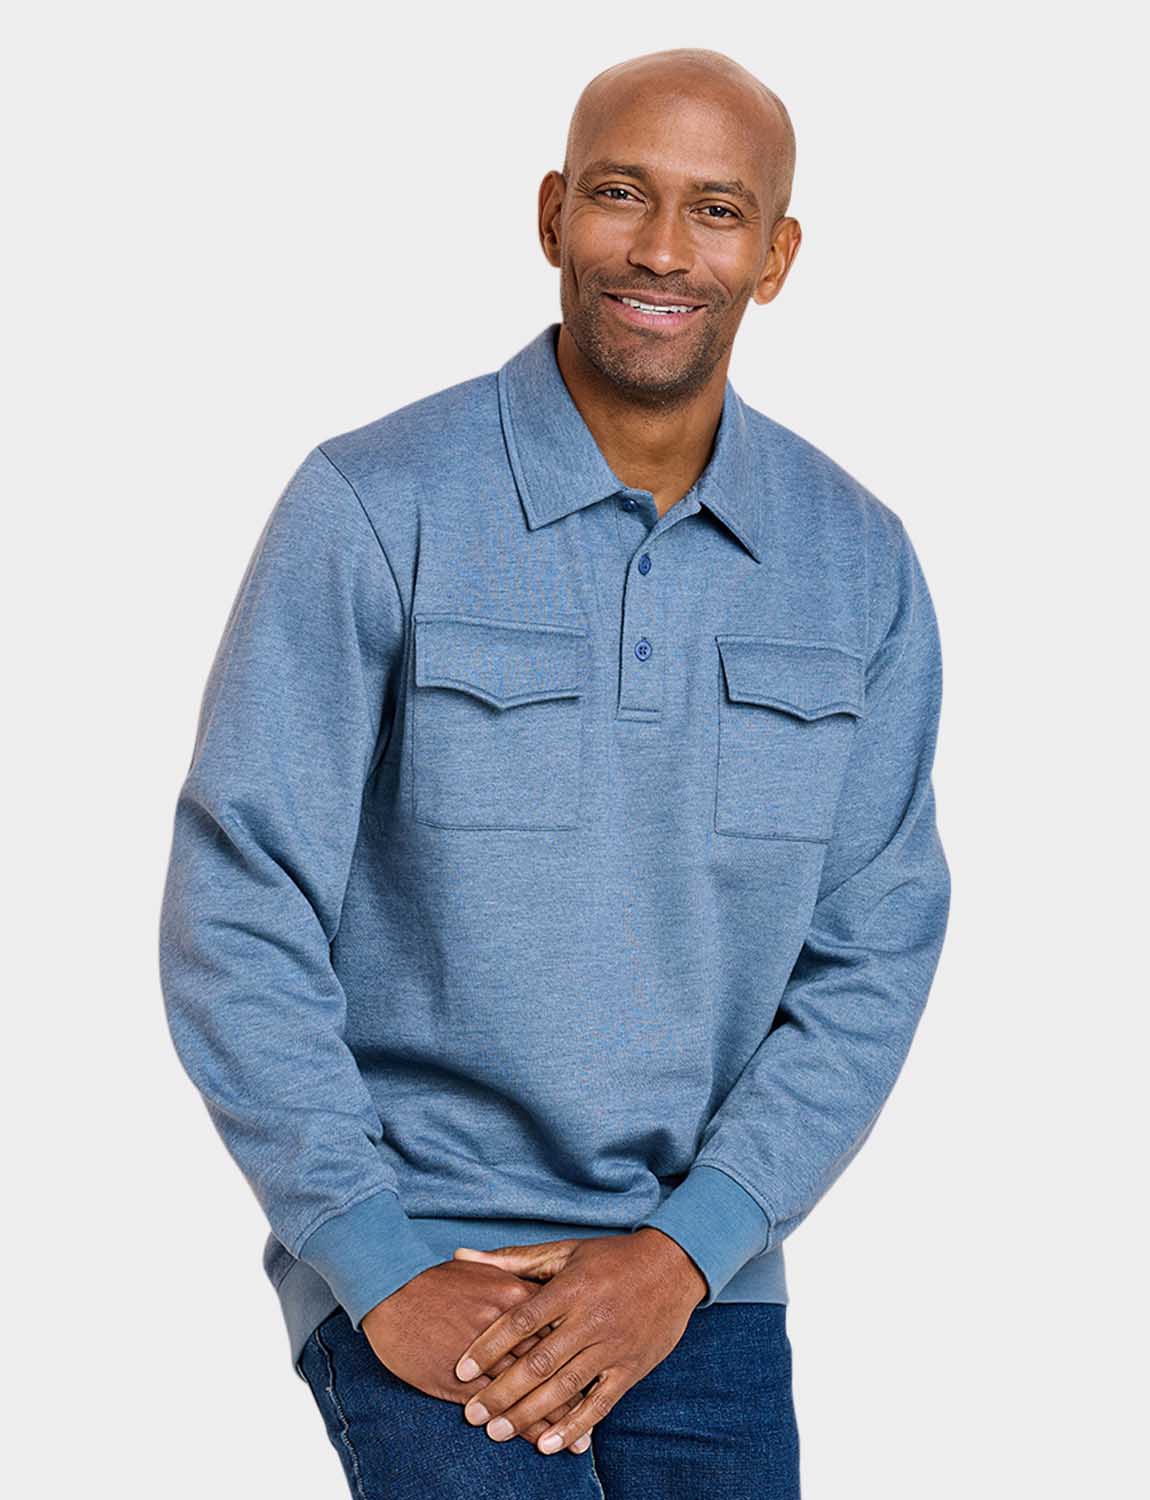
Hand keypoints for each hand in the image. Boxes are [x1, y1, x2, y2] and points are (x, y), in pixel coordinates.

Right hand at [360, 1258, 593, 1448]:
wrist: (390, 1292)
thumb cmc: (434, 1280)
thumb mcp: (480, 1271)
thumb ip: (512, 1279)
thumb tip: (537, 1288)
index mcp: (515, 1294)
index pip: (562, 1325)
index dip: (584, 1348)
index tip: (606, 1362)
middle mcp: (509, 1327)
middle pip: (556, 1362)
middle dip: (580, 1392)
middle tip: (604, 1416)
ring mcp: (487, 1357)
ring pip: (532, 1392)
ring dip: (558, 1419)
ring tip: (581, 1444)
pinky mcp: (462, 1381)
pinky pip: (501, 1409)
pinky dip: (524, 1429)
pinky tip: (541, 1444)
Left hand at [451, 1229, 706, 1454]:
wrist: (675, 1266)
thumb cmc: (612, 1257)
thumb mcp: (565, 1250)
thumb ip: (513, 1259)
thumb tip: (461, 1257)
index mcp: (571, 1287)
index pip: (521, 1320)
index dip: (489, 1346)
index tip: (462, 1370)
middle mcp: (590, 1318)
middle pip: (539, 1361)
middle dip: (502, 1391)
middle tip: (471, 1415)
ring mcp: (612, 1346)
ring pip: (565, 1387)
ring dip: (529, 1414)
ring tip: (497, 1432)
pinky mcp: (631, 1368)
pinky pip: (600, 1403)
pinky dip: (574, 1426)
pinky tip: (547, 1444)